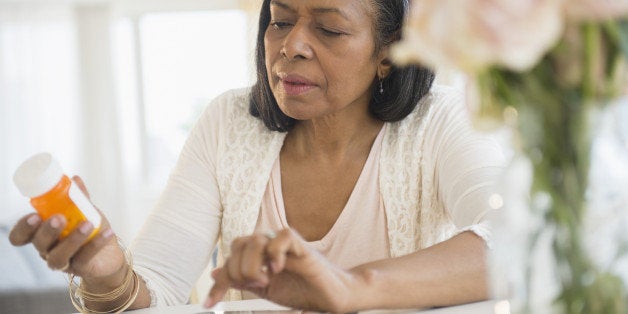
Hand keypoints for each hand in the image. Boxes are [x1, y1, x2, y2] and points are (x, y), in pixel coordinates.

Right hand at [8, 176, 125, 280]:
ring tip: (87, 224)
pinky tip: (108, 231)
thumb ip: (79, 199)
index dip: (23, 228)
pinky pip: (85, 258)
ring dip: (72, 239)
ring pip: (58, 256)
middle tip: (59, 218)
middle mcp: (48, 250)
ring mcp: (64, 262)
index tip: (34, 215)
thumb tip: (75, 179)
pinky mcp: (81, 269)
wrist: (110, 255)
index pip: (20, 236)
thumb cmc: (90, 231)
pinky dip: (96, 243)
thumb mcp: (84, 212)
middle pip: (39, 244)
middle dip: (47, 231)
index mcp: (42, 235)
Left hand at [205, 228, 361, 311]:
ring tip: (265, 281)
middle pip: (239, 244)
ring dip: (252, 264)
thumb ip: (243, 281)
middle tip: (253, 286)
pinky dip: (275, 254)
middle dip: (237, 271)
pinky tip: (278, 269)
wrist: (331, 298)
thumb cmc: (303, 291)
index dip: (219, 281)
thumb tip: (216, 273)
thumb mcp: (266, 290)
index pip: (231, 257)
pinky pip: (281, 236)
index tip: (210, 303)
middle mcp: (269, 245)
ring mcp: (285, 244)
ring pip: (255, 239)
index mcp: (259, 255)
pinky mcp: (301, 245)